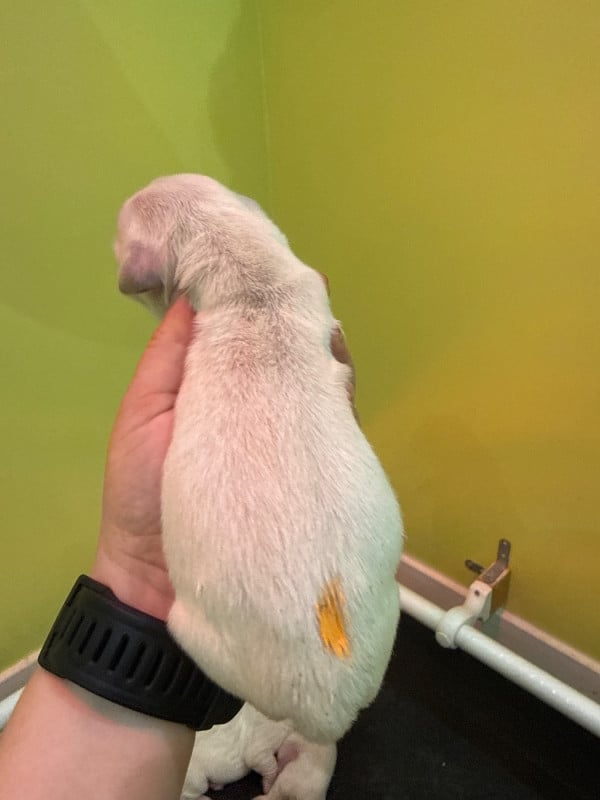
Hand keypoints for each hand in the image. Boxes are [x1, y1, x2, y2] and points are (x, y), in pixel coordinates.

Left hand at [93, 286, 356, 620]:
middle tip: (315, 303)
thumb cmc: (140, 491)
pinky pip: (327, 432)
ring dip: (324, 359)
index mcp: (213, 390)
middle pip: (285, 359)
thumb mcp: (143, 413)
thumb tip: (195, 295)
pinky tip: (339, 381)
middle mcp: (252, 410)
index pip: (245, 338)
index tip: (277, 278)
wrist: (155, 576)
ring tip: (329, 335)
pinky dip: (336, 405)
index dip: (261, 308)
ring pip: (312, 388)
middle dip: (302, 328)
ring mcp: (281, 442)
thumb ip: (169, 358)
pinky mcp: (303, 473)